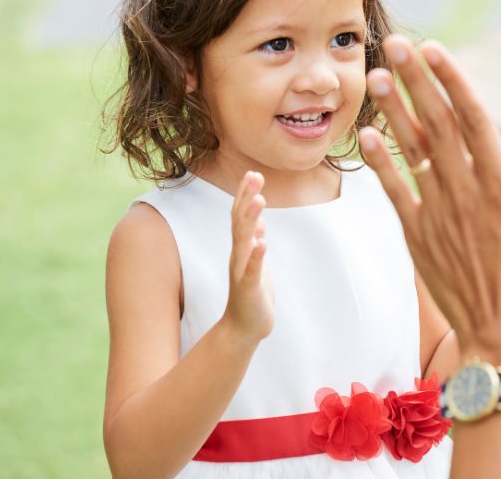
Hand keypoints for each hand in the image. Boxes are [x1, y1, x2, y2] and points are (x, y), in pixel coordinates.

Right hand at [221, 171, 274, 344]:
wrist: (245, 327)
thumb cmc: (252, 292)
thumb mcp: (255, 262)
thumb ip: (253, 240)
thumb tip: (256, 220)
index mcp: (242, 249)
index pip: (240, 216)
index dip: (245, 195)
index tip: (252, 173)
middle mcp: (238, 256)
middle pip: (239, 222)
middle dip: (246, 198)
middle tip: (254, 175)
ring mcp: (242, 271)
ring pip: (244, 242)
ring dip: (250, 220)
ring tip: (259, 200)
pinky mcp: (249, 288)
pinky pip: (252, 270)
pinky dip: (256, 256)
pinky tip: (262, 243)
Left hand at [360, 36, 500, 374]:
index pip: (473, 120)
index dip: (452, 80)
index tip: (434, 48)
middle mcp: (465, 193)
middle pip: (436, 124)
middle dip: (415, 80)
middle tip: (396, 42)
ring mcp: (438, 215)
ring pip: (411, 152)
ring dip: (392, 111)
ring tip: (375, 76)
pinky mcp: (419, 239)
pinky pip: (394, 194)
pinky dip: (379, 164)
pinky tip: (366, 138)